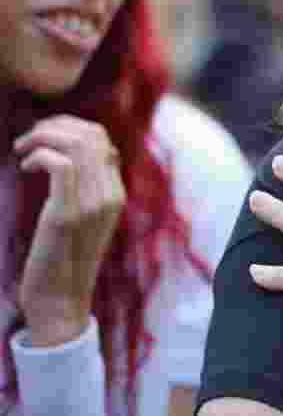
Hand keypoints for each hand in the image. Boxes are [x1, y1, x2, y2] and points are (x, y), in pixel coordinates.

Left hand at [13, 115, 124, 345]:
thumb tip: (89, 154)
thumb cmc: (64, 259)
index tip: (43, 137)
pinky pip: (59, 165)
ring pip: (76, 145)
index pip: (102, 140)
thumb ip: (91, 188)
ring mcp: (91, 205)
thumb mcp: (86, 219)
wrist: (60, 301)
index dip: (69, 127)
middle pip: (91, 135)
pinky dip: (38, 155)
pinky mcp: (67, 215)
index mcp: (116, 194)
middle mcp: (110, 196)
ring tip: (23, 149)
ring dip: (42, 136)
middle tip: (28, 138)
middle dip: (54, 125)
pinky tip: (24, 167)